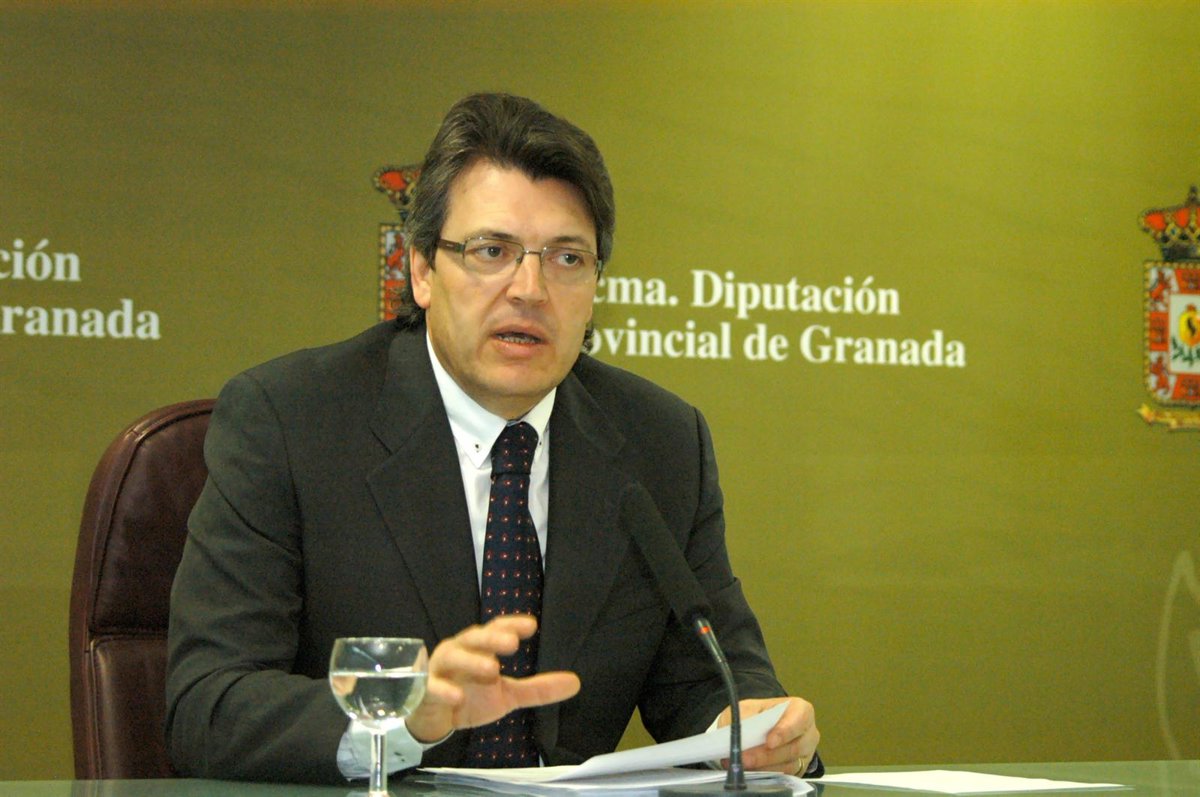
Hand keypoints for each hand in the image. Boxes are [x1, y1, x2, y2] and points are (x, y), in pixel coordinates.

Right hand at [404, 615, 580, 742]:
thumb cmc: (469, 696)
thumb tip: (575, 682)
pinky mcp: (424, 690)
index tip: (531, 626)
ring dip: (472, 660)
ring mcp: (440, 669)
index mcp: (479, 648)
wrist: (432, 719)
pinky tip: (457, 696)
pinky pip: (431, 687)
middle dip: (492, 638)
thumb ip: (538, 689)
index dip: (511, 626)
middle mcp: (459, 651)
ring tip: (493, 668)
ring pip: (453, 657)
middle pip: (475, 638)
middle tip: (512, 643)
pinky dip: (443, 690)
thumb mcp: (507, 695)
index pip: (495, 630)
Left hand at [718, 696, 818, 774]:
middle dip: (766, 755)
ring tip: (742, 765)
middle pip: (793, 748)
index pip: (799, 720)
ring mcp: (805, 754)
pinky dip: (766, 775)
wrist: (758, 727)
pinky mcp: (798, 770)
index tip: (769, 742)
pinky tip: (750, 772)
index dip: (784, 732)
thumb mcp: (748, 708)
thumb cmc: (758, 715)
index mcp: (800, 710)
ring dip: (764, 767)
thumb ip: (745, 717)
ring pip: (789, 766)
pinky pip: (785, 777)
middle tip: (745, 758)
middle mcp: (808, 733)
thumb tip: (740, 731)